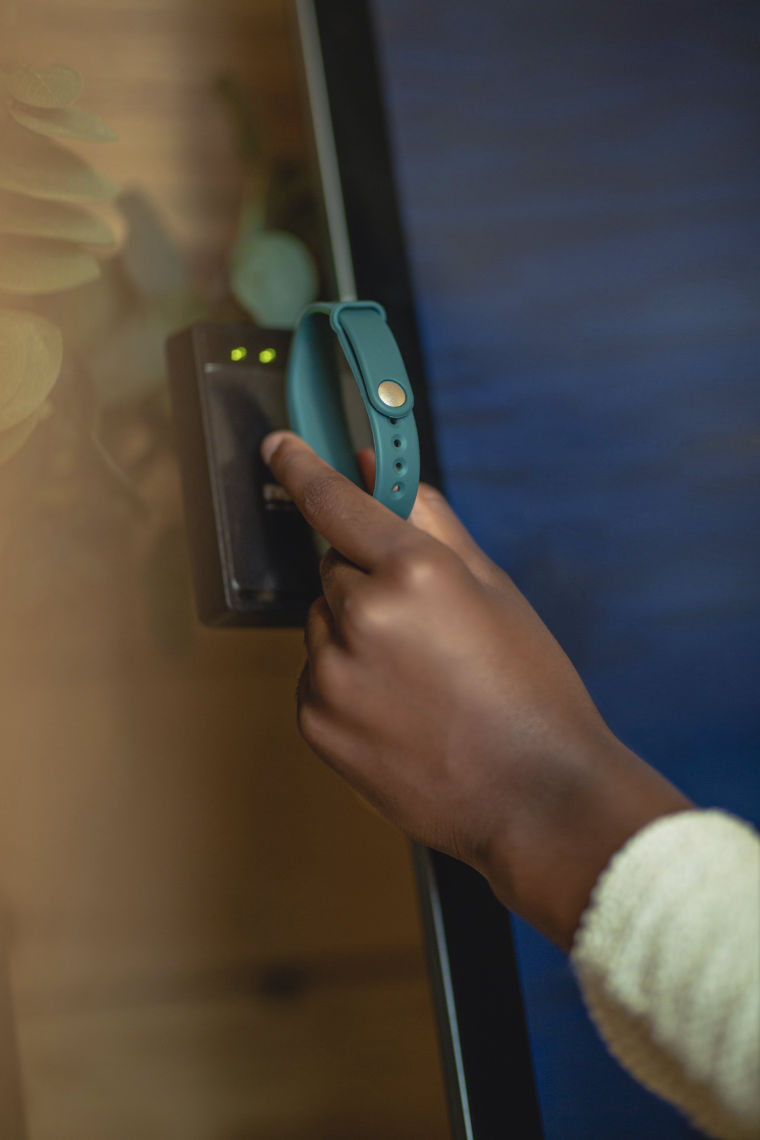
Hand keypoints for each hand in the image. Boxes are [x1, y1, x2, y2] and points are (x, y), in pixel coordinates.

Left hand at [261, 431, 690, 949]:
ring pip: (324, 624)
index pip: (336, 502)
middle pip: (333, 570)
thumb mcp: (493, 589)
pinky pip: (317, 675)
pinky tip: (398, 710)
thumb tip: (377, 468)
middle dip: (366, 581)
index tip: (279, 448)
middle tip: (423, 624)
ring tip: (418, 680)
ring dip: (355, 634)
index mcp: (416, 573)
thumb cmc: (529, 691)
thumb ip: (429, 520)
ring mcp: (332, 674)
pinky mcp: (315, 722)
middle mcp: (363, 617)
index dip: (302, 468)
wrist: (534, 797)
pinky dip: (345, 682)